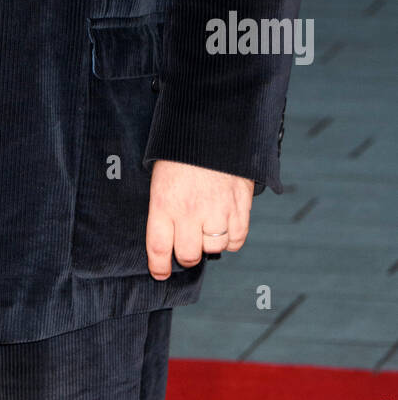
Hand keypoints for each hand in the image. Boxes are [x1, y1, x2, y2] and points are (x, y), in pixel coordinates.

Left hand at [146, 159, 254, 278]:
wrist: (212, 126)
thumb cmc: (182, 152)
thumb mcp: (161, 177)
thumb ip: (164, 207)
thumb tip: (169, 237)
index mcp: (165, 202)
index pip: (159, 247)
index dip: (159, 266)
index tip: (160, 273)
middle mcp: (190, 211)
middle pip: (188, 255)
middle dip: (186, 255)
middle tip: (187, 245)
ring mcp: (217, 210)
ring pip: (214, 249)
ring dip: (210, 242)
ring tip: (207, 224)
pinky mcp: (240, 206)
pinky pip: (236, 239)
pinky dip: (231, 238)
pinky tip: (225, 224)